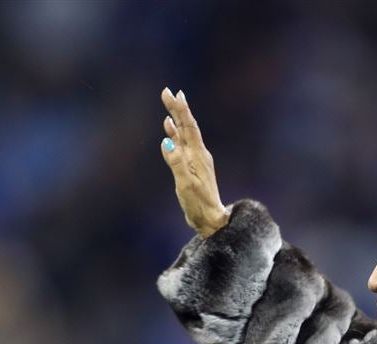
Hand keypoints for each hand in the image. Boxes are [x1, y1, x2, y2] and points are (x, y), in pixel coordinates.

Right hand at [159, 87, 230, 238]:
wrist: (210, 219)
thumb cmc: (199, 204)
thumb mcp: (186, 184)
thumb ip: (176, 163)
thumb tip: (166, 142)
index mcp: (198, 156)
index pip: (189, 127)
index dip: (181, 110)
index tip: (174, 93)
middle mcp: (198, 154)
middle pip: (187, 126)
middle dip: (177, 109)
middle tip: (167, 91)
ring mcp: (195, 160)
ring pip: (183, 134)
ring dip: (176, 119)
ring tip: (169, 104)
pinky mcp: (191, 167)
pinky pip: (181, 146)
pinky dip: (175, 135)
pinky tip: (169, 129)